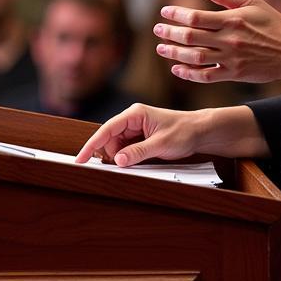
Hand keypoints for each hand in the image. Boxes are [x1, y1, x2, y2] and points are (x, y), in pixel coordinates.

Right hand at [75, 104, 208, 166]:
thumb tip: (118, 160)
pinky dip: (128, 157)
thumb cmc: (184, 131)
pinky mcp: (140, 137)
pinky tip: (138, 161)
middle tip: (122, 167)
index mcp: (135, 114)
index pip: (107, 129)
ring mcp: (136, 128)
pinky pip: (126, 148)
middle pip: (110, 139)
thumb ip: (138, 152)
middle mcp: (132, 119)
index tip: (81, 158)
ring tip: (140, 161)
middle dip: (112, 154)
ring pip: (117, 146)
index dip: (92, 144)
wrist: (200, 131)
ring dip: (122, 157)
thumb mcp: (161, 144)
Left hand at [153, 0, 280, 84]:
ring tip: (161, 48)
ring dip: (175, 53)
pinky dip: (189, 74)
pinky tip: (176, 68)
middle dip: (170, 33)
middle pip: (192, 37)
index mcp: (233, 20)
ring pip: (195, 58)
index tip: (164, 12)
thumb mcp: (252, 1)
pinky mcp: (234, 74)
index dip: (177, 14)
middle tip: (157, 30)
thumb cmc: (272, 23)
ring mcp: (231, 59)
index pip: (197, 17)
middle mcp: (230, 40)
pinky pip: (206, 76)